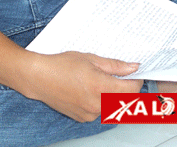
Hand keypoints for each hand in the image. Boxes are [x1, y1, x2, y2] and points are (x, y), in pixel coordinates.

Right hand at [26, 51, 141, 121]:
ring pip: (112, 106)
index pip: (131, 89)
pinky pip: (99, 111)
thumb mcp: (90, 58)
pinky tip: (89, 89)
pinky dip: (99, 101)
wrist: (40, 78)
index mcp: (101, 86)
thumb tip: (133, 67)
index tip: (136, 74)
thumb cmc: (62, 65)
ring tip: (99, 80)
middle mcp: (97, 104)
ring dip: (112, 95)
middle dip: (125, 88)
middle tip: (119, 75)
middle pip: (124, 100)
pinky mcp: (83, 118)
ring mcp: (90, 113)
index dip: (137, 81)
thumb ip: (114, 65)